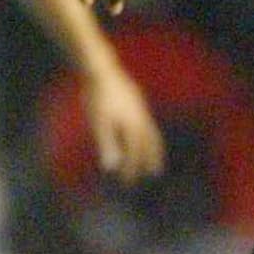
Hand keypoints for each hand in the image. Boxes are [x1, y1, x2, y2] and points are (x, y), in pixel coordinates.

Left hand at [80, 62, 164, 184]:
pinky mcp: (138, 102)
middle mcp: (142, 120)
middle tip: (154, 173)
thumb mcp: (99, 124)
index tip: (128, 183)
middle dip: (151, 159)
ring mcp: (141, 110)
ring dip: (155, 147)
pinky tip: (144, 133)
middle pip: (149, 144)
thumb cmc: (98, 98)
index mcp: (133, 127)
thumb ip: (108, 145)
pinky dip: (150, 134)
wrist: (102, 71)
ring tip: (155, 155)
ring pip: (152, 133)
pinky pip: (149, 124)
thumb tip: (111, 167)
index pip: (135, 153)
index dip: (132, 169)